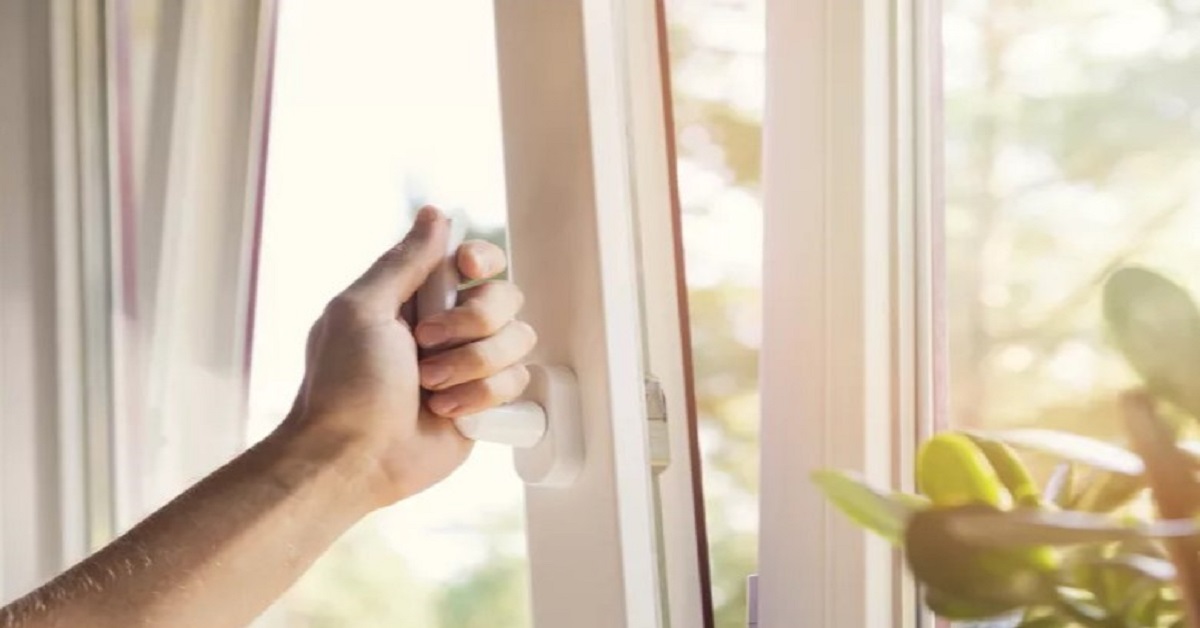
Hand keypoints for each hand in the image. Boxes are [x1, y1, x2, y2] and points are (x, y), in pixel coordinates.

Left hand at [281, 206, 535, 507]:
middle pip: (505, 297)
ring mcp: (469, 365)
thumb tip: (434, 214)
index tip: (465, 272)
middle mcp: (449, 327)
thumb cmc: (346, 385)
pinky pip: (516, 382)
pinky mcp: (484, 402)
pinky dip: (480, 397)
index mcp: (416, 297)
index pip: (475, 260)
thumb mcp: (362, 309)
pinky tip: (445, 411)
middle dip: (472, 322)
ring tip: (430, 387)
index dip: (481, 260)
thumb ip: (404, 261)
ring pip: (517, 340)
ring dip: (472, 365)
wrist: (355, 457)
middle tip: (426, 345)